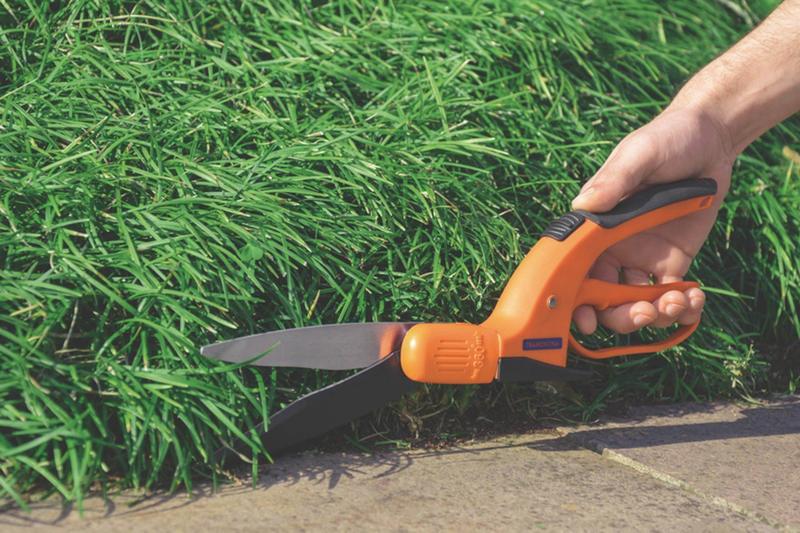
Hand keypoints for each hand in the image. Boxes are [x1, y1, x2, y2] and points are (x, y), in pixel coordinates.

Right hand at [571, 107, 733, 334]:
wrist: (710, 138)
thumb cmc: (665, 139)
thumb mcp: (638, 155)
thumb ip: (613, 181)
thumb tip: (583, 206)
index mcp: (595, 227)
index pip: (575, 271)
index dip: (576, 302)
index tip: (587, 320)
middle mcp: (613, 248)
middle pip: (604, 298)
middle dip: (620, 316)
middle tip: (643, 313)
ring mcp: (642, 258)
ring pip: (636, 303)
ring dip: (654, 314)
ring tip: (678, 302)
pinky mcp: (673, 261)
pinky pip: (671, 296)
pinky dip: (682, 308)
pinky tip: (694, 299)